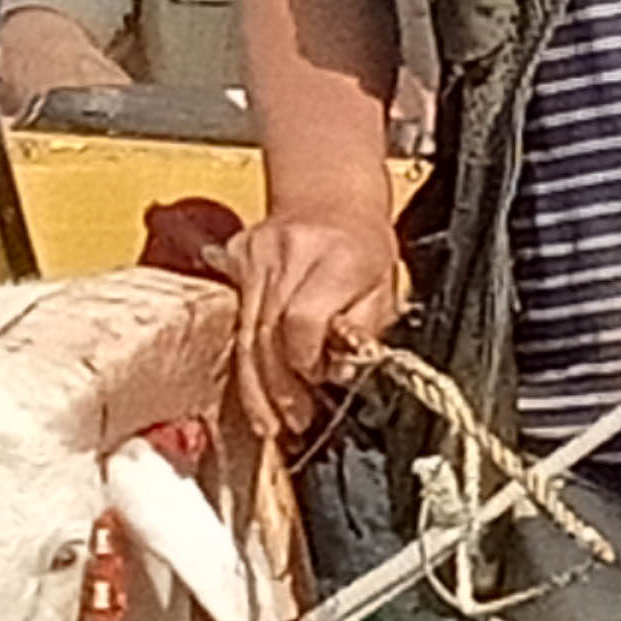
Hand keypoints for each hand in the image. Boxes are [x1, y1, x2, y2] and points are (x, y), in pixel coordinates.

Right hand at [238, 205, 405, 434]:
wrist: (330, 196)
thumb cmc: (363, 247)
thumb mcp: (385, 288)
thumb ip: (365, 330)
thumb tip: (337, 369)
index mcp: (338, 257)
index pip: (302, 320)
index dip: (306, 359)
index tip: (318, 379)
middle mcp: (291, 252)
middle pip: (268, 333)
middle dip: (277, 388)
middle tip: (288, 424)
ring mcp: (256, 253)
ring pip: (245, 332)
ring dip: (255, 384)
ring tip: (266, 422)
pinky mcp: (235, 257)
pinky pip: (235, 317)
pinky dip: (243, 357)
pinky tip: (252, 390)